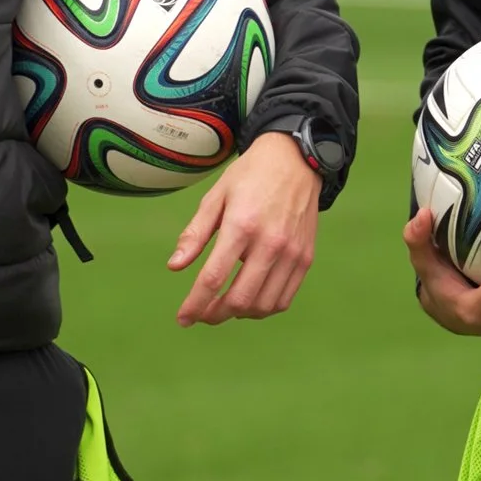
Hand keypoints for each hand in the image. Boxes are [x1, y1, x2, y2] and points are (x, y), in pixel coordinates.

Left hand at [167, 134, 322, 327]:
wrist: (295, 161)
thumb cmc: (250, 177)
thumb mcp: (215, 197)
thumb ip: (195, 233)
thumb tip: (174, 266)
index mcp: (241, 225)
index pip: (214, 278)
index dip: (195, 304)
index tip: (182, 319)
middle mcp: (270, 242)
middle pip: (240, 299)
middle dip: (215, 314)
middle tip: (201, 313)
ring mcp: (291, 253)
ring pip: (263, 305)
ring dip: (239, 314)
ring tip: (224, 306)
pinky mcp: (305, 258)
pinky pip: (283, 299)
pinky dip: (263, 308)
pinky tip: (249, 300)